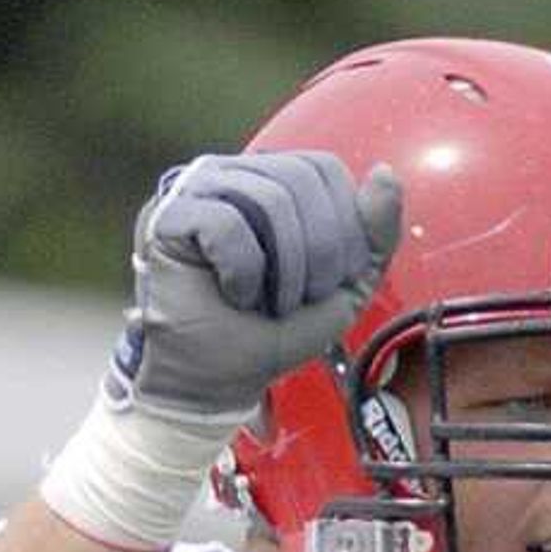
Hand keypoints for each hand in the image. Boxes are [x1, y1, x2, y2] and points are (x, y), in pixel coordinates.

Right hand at [107, 149, 403, 424]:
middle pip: (301, 178)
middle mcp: (234, 174)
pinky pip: (224, 222)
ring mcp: (196, 191)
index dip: (343, 225)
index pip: (323, 168)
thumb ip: (374, 233)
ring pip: (269, 198)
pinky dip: (242, 270)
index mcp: (273, 180)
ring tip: (267, 303)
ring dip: (284, 268)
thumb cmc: (270, 334)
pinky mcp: (166, 217)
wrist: (214, 383)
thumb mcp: (344, 287)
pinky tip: (234, 294)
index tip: (330, 281)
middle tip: (300, 300)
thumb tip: (384, 174)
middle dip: (319, 250)